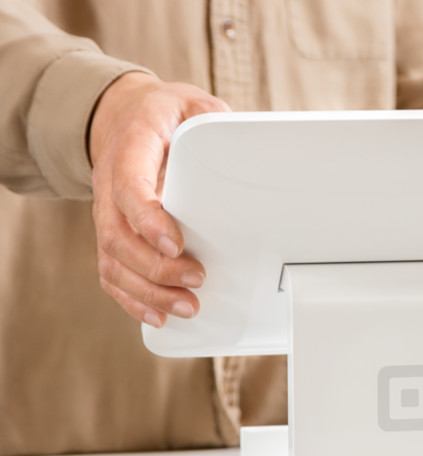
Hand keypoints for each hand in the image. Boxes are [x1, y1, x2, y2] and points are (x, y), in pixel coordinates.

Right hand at [88, 72, 230, 326]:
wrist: (123, 116)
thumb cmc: (165, 116)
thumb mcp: (192, 105)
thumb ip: (214, 122)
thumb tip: (247, 147)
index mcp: (130, 148)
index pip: (130, 187)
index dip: (148, 219)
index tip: (176, 244)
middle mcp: (110, 184)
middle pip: (117, 234)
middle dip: (156, 266)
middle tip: (197, 280)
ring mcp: (108, 212)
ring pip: (112, 260)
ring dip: (148, 290)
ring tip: (187, 306)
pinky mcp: (114, 232)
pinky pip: (112, 271)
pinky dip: (132, 298)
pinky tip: (158, 315)